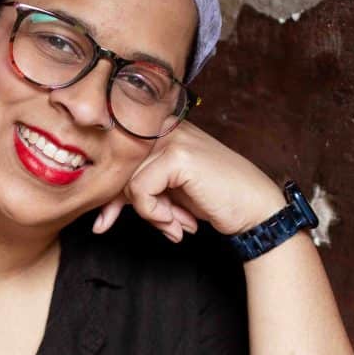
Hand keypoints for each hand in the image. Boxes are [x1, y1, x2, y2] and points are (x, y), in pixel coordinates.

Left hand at [93, 122, 285, 241]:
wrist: (255, 209)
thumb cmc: (214, 199)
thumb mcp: (166, 193)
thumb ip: (135, 193)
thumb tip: (98, 217)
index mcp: (160, 130)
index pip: (116, 158)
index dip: (110, 193)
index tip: (105, 222)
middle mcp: (164, 128)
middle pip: (116, 168)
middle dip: (121, 207)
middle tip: (150, 226)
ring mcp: (171, 137)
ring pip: (127, 181)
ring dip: (150, 214)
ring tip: (175, 225)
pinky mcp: (177, 155)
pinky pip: (141, 191)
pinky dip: (154, 214)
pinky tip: (178, 223)